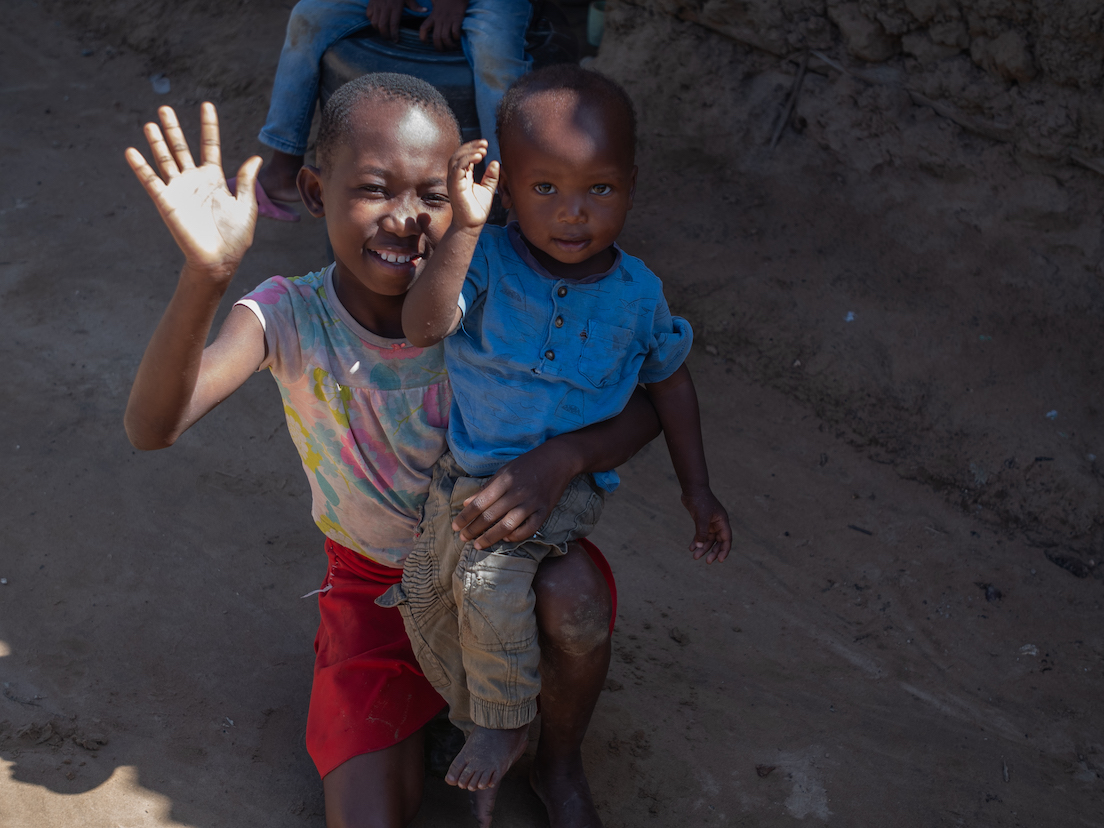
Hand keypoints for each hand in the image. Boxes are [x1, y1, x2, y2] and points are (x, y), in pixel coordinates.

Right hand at [125, 103, 260, 279]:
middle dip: (174, 129)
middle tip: (165, 108)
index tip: (206, 105)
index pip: (210, 145)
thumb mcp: (247, 205)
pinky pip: (151, 181)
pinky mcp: (166, 202)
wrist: (220, 259)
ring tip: (150, 123)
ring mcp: (179, 190)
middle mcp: (195, 180)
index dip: (208, 126)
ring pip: (165, 159)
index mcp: (215, 178)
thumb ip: (247, 181)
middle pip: (181, 148)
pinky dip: (140, 167)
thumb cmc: (236, 236)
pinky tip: (131, 151)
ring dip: (157, 142)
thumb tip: (255, 157)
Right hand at [368, 0, 429, 40]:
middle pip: (382, 26)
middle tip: (389, 38)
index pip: (393, 24)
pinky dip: (372, 20)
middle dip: (385, 35)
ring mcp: (376, 5)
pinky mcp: (371, 3)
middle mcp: (385, 6)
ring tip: (384, 31)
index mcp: (395, 6)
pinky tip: (377, 22)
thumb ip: (414, 5)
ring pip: (374, 22)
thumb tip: (424, 11)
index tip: (396, 40)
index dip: (394, 34)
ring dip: (378, 29)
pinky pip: (369, 15)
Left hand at [419, 0, 465, 49]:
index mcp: (433, 15)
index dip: (423, 38)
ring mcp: (448, 19)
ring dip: (449, 45)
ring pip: (445, 37)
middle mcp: (439, 19)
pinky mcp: (457, 18)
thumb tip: (427, 8)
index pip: (423, 28)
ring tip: (453, 47)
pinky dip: (456, 38)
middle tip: (444, 50)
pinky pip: (455, 32)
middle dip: (439, 48)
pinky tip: (458, 39)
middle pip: (436, 38)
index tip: (427, 43)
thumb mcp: (435, 1)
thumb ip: (432, 6)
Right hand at [447, 140, 498, 229]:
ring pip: (456, 159)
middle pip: (458, 154)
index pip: (464, 156)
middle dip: (471, 146)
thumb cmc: (478, 210)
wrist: (472, 225)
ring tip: (483, 150)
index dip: (473, 148)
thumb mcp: (488, 189)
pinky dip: (467, 160)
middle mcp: (455, 177)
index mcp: (462, 176)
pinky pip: (458, 168)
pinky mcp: (454, 186)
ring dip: (469, 151)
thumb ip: (491, 177)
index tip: (485, 144)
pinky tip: (479, 157)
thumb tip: (496, 162)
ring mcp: (453, 181)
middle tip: (484, 143)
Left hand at [452, 443, 575, 549]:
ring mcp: (532, 503)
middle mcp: (517, 492)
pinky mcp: (545, 511)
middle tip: (463, 538)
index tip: (456, 526)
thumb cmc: (527, 464)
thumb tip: (466, 504)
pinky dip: (516, 536)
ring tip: (478, 545)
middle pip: (490, 516)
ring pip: (507, 526)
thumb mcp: (504, 471)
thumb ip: (486, 488)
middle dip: (474, 529)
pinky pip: (528, 529)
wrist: (558, 459)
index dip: (465, 517)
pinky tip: (505, 538)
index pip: (480, 503)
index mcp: (504, 480)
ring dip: (490, 537)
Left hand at [680, 488, 731, 563]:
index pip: (726, 539)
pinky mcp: (701, 522)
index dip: (724, 550)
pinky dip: (696, 541)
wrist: (692, 489)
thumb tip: (699, 547)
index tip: (719, 560)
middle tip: (707, 562)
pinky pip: (700, 534)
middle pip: (718, 542)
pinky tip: (691, 548)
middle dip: (713, 552)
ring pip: (708, 539)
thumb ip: (701, 532)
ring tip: (695, 557)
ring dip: (702, 548)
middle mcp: (718, 523)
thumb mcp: (701, 517)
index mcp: (722, 521)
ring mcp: (709, 523)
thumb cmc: (700, 501)